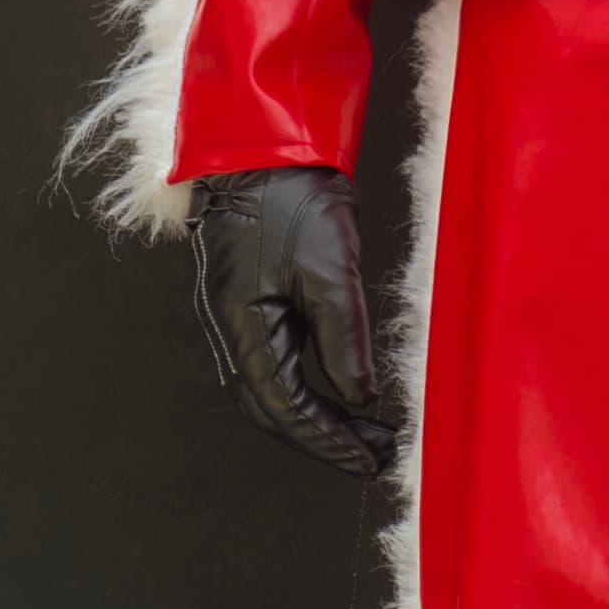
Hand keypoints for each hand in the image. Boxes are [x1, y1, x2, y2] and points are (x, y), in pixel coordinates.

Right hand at [187, 166, 397, 475]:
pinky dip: (310, 388)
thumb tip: (360, 398)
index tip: (368, 461)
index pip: (287, 408)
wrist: (264, 147)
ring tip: (370, 431)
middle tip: (377, 454)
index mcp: (244, 328)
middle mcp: (231, 332)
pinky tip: (342, 392)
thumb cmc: (293, 198)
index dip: (329, 441)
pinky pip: (277, 364)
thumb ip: (345, 340)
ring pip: (274, 392)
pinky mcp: (249, 304)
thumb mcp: (331, 269)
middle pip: (275, 410)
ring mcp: (236, 319)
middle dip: (326, 438)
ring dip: (320, 417)